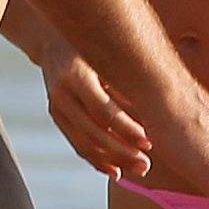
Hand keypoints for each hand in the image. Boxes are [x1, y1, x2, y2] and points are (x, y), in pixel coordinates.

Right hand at [39, 38, 154, 181]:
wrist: (52, 37)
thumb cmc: (92, 43)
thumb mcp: (107, 55)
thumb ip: (125, 80)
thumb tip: (157, 108)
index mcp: (76, 74)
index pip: (103, 110)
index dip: (126, 129)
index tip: (149, 141)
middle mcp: (61, 93)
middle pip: (93, 132)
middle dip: (122, 152)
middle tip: (147, 164)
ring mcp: (56, 106)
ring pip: (84, 143)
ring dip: (112, 161)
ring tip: (138, 170)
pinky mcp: (57, 116)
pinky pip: (77, 144)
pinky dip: (96, 160)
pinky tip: (116, 171)